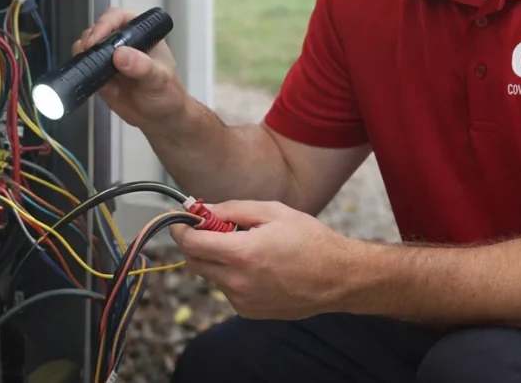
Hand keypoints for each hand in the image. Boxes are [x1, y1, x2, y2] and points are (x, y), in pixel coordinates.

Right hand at [74, 6, 185, 128]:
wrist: (160, 119)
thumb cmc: (167, 94)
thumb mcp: (158, 80)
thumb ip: (143, 67)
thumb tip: (120, 54)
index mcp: (140, 34)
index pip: (118, 17)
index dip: (105, 23)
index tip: (98, 38)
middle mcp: (122, 43)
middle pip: (97, 29)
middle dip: (90, 39)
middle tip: (88, 52)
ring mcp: (109, 59)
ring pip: (87, 48)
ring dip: (82, 54)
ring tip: (88, 66)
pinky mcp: (99, 76)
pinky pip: (84, 68)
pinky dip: (81, 71)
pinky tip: (89, 80)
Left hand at [170, 200, 357, 319]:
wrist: (338, 278)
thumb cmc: (310, 240)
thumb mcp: (272, 212)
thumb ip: (232, 210)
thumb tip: (201, 208)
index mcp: (242, 254)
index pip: (191, 244)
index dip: (182, 229)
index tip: (184, 219)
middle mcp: (238, 282)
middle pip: (194, 262)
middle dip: (197, 243)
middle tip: (216, 228)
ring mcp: (242, 300)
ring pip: (211, 275)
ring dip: (218, 259)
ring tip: (249, 248)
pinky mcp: (249, 312)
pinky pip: (228, 289)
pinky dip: (233, 275)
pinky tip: (260, 266)